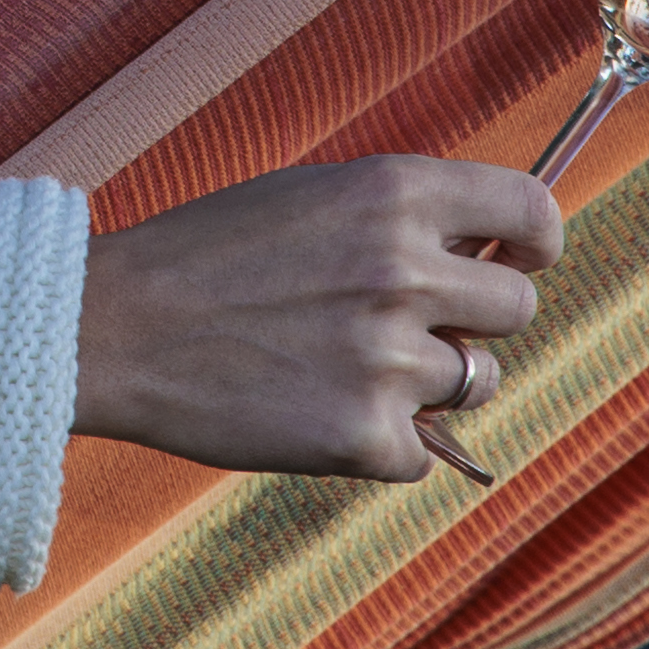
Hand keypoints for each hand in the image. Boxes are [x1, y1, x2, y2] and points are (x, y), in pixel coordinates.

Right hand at [68, 159, 563, 482]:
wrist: (112, 328)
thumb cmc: (205, 254)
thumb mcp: (311, 197)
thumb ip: (401, 218)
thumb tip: (485, 254)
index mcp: (395, 193)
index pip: (532, 211)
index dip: (536, 242)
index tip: (519, 260)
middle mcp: (405, 270)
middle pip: (517, 309)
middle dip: (476, 323)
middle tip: (412, 330)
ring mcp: (387, 358)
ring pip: (477, 385)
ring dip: (433, 387)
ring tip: (353, 372)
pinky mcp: (361, 436)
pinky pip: (421, 455)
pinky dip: (381, 446)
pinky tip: (318, 416)